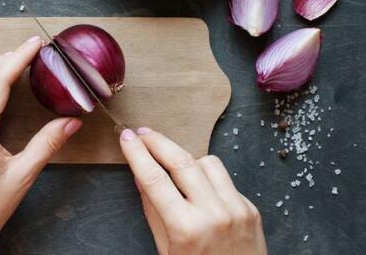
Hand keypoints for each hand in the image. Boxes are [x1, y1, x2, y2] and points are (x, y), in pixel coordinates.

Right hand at [120, 128, 266, 254]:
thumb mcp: (165, 248)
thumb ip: (152, 210)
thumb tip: (140, 176)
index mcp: (186, 228)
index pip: (154, 179)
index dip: (137, 153)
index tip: (126, 137)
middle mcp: (214, 214)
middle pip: (181, 161)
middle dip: (158, 141)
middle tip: (142, 133)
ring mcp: (236, 209)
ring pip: (207, 162)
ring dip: (186, 159)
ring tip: (172, 166)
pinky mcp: (250, 208)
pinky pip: (224, 178)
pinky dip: (207, 177)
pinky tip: (198, 187)